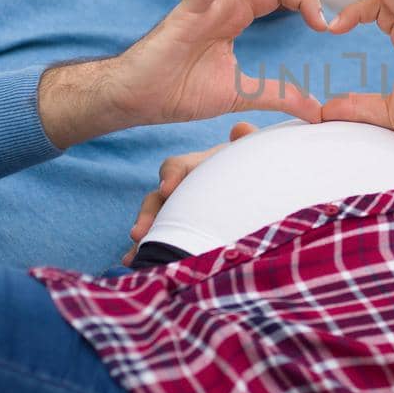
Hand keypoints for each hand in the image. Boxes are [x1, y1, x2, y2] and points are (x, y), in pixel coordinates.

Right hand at [40, 0, 328, 148]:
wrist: (136, 101)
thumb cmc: (178, 92)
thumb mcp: (241, 93)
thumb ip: (278, 95)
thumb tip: (315, 110)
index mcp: (234, 16)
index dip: (306, 0)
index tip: (325, 24)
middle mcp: (221, 1)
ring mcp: (204, 0)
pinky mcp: (188, 8)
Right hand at [121, 121, 257, 262]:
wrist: (259, 197)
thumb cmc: (250, 173)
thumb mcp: (249, 157)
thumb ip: (247, 144)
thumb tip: (240, 128)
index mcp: (197, 168)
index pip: (176, 167)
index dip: (170, 175)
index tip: (167, 189)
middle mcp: (181, 190)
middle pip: (156, 200)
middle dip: (147, 216)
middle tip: (139, 233)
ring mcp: (177, 212)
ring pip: (154, 223)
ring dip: (143, 237)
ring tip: (134, 256)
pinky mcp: (179, 233)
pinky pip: (159, 242)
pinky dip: (144, 252)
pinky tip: (134, 264)